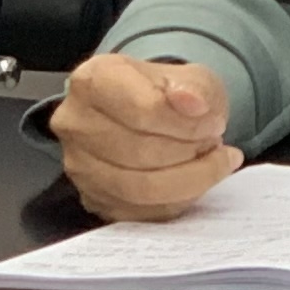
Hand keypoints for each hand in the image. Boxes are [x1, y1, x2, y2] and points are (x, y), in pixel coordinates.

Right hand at [52, 53, 241, 220]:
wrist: (152, 115)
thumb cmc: (168, 93)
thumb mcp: (190, 76)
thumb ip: (192, 88)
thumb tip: (193, 104)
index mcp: (93, 80)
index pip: (142, 110)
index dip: (187, 123)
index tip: (215, 124)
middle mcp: (74, 122)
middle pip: (140, 152)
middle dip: (189, 152)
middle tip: (214, 144)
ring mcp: (79, 166)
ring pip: (141, 188)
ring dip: (188, 179)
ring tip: (211, 162)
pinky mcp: (92, 199)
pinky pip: (142, 213)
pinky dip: (178, 201)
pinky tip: (195, 181)